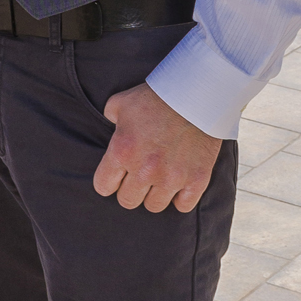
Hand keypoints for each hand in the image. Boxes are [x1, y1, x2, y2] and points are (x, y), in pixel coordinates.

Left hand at [93, 83, 221, 214]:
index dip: (108, 182)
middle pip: (128, 201)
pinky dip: (180, 199)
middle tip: (138, 178)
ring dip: (154, 195)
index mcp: (122, 151)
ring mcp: (172, 177)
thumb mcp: (121, 102)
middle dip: (130, 190)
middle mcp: (145, 170)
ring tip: (158, 181)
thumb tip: (111, 125)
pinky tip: (179, 187)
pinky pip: (183, 206)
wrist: (197, 94)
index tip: (115, 177)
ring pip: (154, 206)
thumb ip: (110, 118)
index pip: (103, 187)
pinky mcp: (196, 180)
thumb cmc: (156, 97)